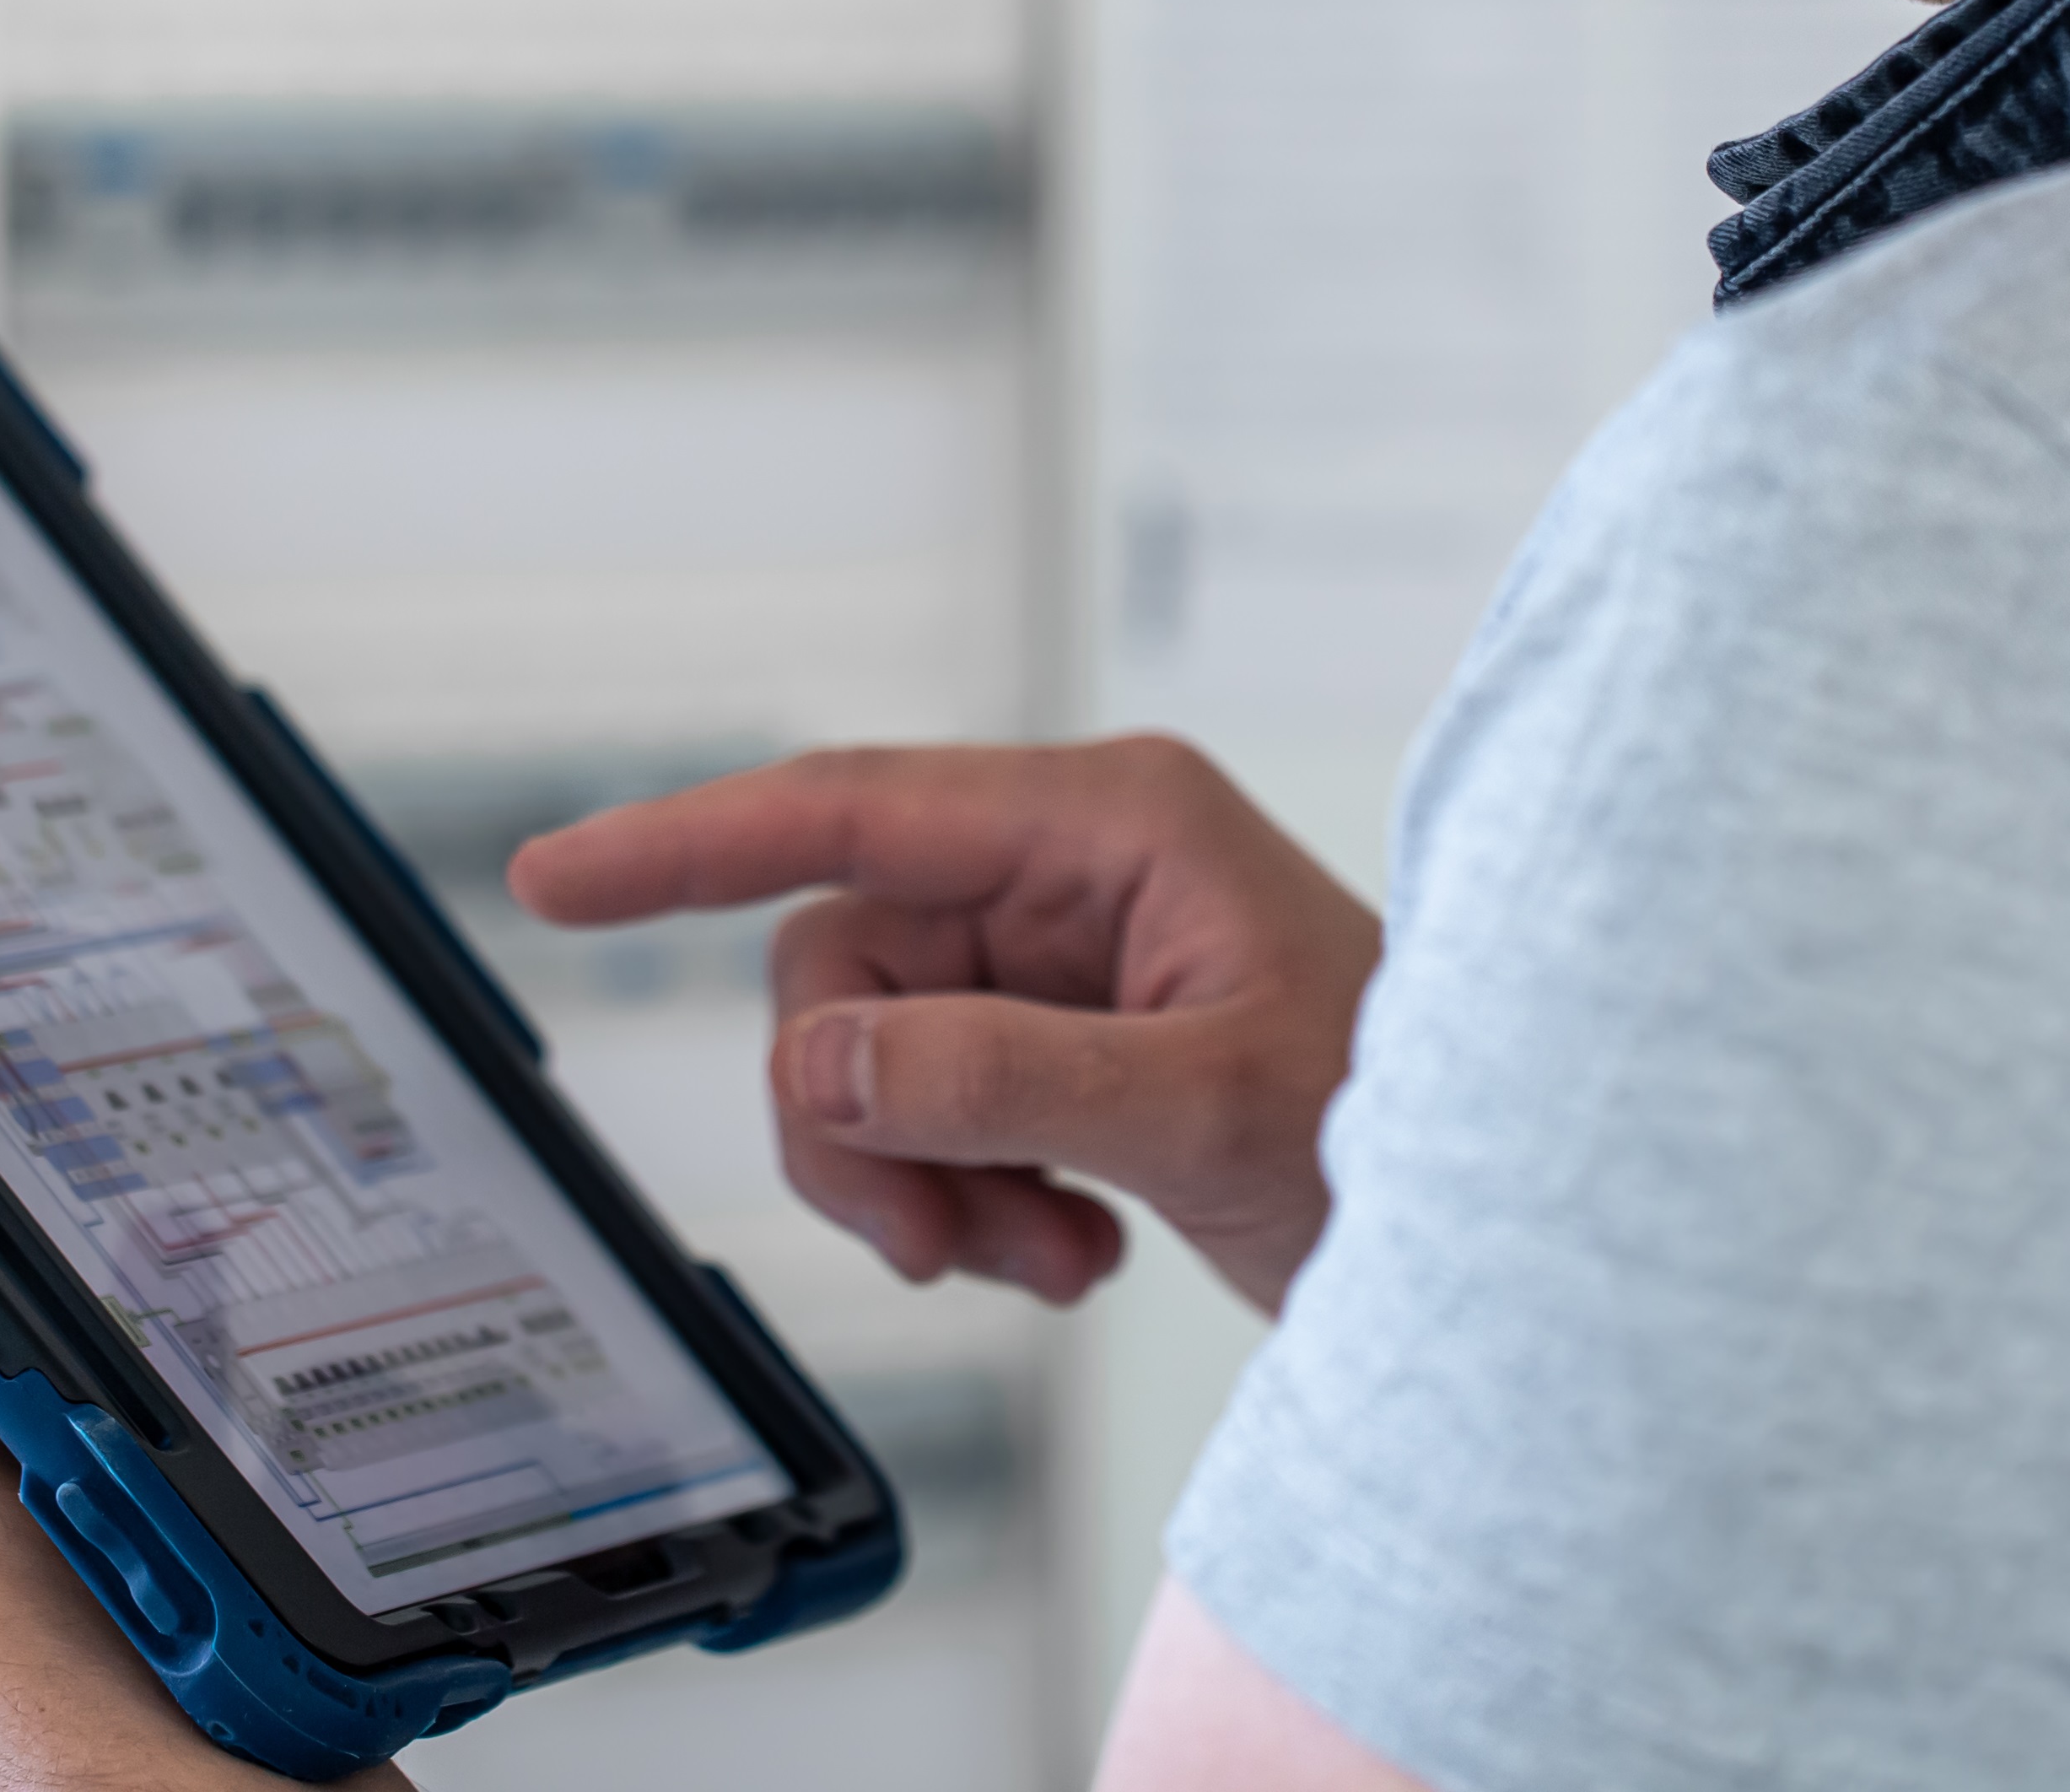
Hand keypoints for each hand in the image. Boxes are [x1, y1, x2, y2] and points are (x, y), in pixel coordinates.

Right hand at [507, 738, 1380, 1310]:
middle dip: (861, 1119)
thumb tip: (828, 1068)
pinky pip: (929, 1118)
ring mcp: (1065, 963)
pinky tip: (1070, 1254)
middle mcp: (1073, 873)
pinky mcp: (1064, 1050)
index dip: (686, 842)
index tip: (557, 881)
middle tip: (938, 1244)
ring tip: (1038, 1259)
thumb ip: (1006, 1079)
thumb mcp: (1208, 1108)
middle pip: (841, 970)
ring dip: (921, 1182)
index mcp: (1113, 822)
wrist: (1512, 1244)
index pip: (849, 809)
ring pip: (871, 1061)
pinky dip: (968, 1205)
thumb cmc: (1420, 1126)